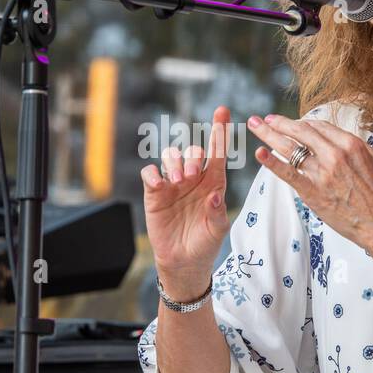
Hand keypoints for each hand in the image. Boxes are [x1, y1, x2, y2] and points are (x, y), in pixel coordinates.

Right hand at [140, 105, 232, 298]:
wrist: (183, 261)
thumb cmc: (205, 244)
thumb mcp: (217, 230)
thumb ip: (218, 213)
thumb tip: (214, 196)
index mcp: (213, 183)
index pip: (218, 153)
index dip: (219, 132)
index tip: (222, 111)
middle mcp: (193, 179)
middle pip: (193, 151)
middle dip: (193, 157)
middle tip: (193, 176)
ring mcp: (173, 184)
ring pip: (171, 155)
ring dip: (175, 162)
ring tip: (178, 181)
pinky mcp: (154, 193)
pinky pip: (150, 173)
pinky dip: (152, 173)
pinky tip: (159, 184)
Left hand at [247, 113, 372, 252]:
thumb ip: (362, 149)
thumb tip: (351, 142)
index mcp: (350, 144)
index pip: (319, 126)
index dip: (302, 123)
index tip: (291, 123)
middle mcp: (334, 154)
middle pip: (301, 131)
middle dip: (280, 123)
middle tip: (266, 119)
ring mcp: (322, 172)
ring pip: (290, 148)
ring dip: (269, 134)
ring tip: (255, 126)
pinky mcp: (312, 191)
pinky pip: (288, 174)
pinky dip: (272, 163)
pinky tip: (259, 154)